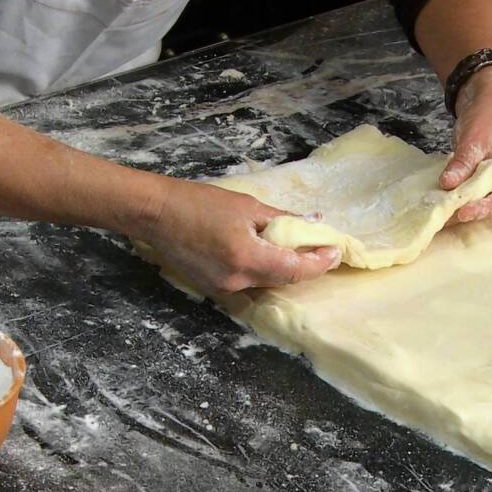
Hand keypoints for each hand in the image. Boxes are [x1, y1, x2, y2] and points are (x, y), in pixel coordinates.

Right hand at [142, 179, 339, 293]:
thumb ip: (282, 220)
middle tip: (321, 247)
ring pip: (267, 283)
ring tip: (297, 248)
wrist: (156, 214)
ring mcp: (224, 289)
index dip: (320, 262)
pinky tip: (267, 253)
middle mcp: (237, 281)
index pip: (296, 270)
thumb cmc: (199, 203)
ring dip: (285, 268)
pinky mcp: (214, 289)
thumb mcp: (246, 206)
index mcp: (247, 258)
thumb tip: (313, 223)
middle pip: (284, 280)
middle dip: (306, 265)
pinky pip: (249, 282)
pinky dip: (264, 270)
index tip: (335, 250)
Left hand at [440, 66, 491, 221]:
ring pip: (489, 201)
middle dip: (474, 210)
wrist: (484, 98)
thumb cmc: (488, 112)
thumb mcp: (474, 137)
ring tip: (446, 215)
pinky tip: (449, 203)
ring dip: (468, 206)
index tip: (462, 213)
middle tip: (449, 218)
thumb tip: (448, 183)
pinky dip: (466, 198)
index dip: (484, 207)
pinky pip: (481, 194)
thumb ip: (463, 162)